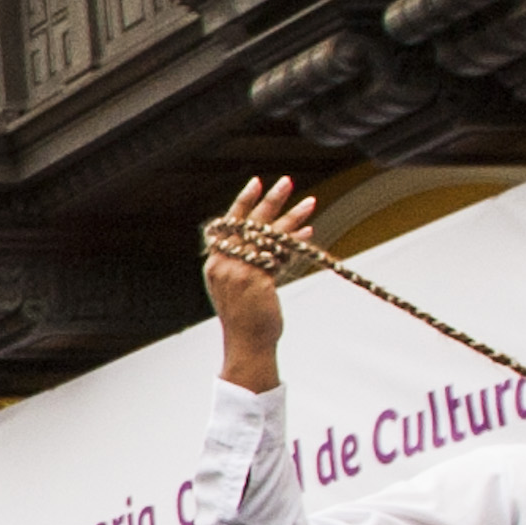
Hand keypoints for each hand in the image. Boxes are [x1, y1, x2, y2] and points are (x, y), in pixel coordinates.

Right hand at [204, 178, 316, 388]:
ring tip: (310, 201)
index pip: (227, 224)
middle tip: (287, 181)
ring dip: (292, 215)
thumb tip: (272, 242)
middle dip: (270, 199)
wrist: (247, 343)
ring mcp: (239, 272)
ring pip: (269, 235)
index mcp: (215, 264)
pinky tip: (308, 231)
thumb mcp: (237, 285)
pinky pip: (280, 253)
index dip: (243, 202)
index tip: (256, 183)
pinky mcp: (257, 280)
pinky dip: (296, 240)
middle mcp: (223, 264)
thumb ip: (245, 262)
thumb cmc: (245, 316)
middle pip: (249, 223)